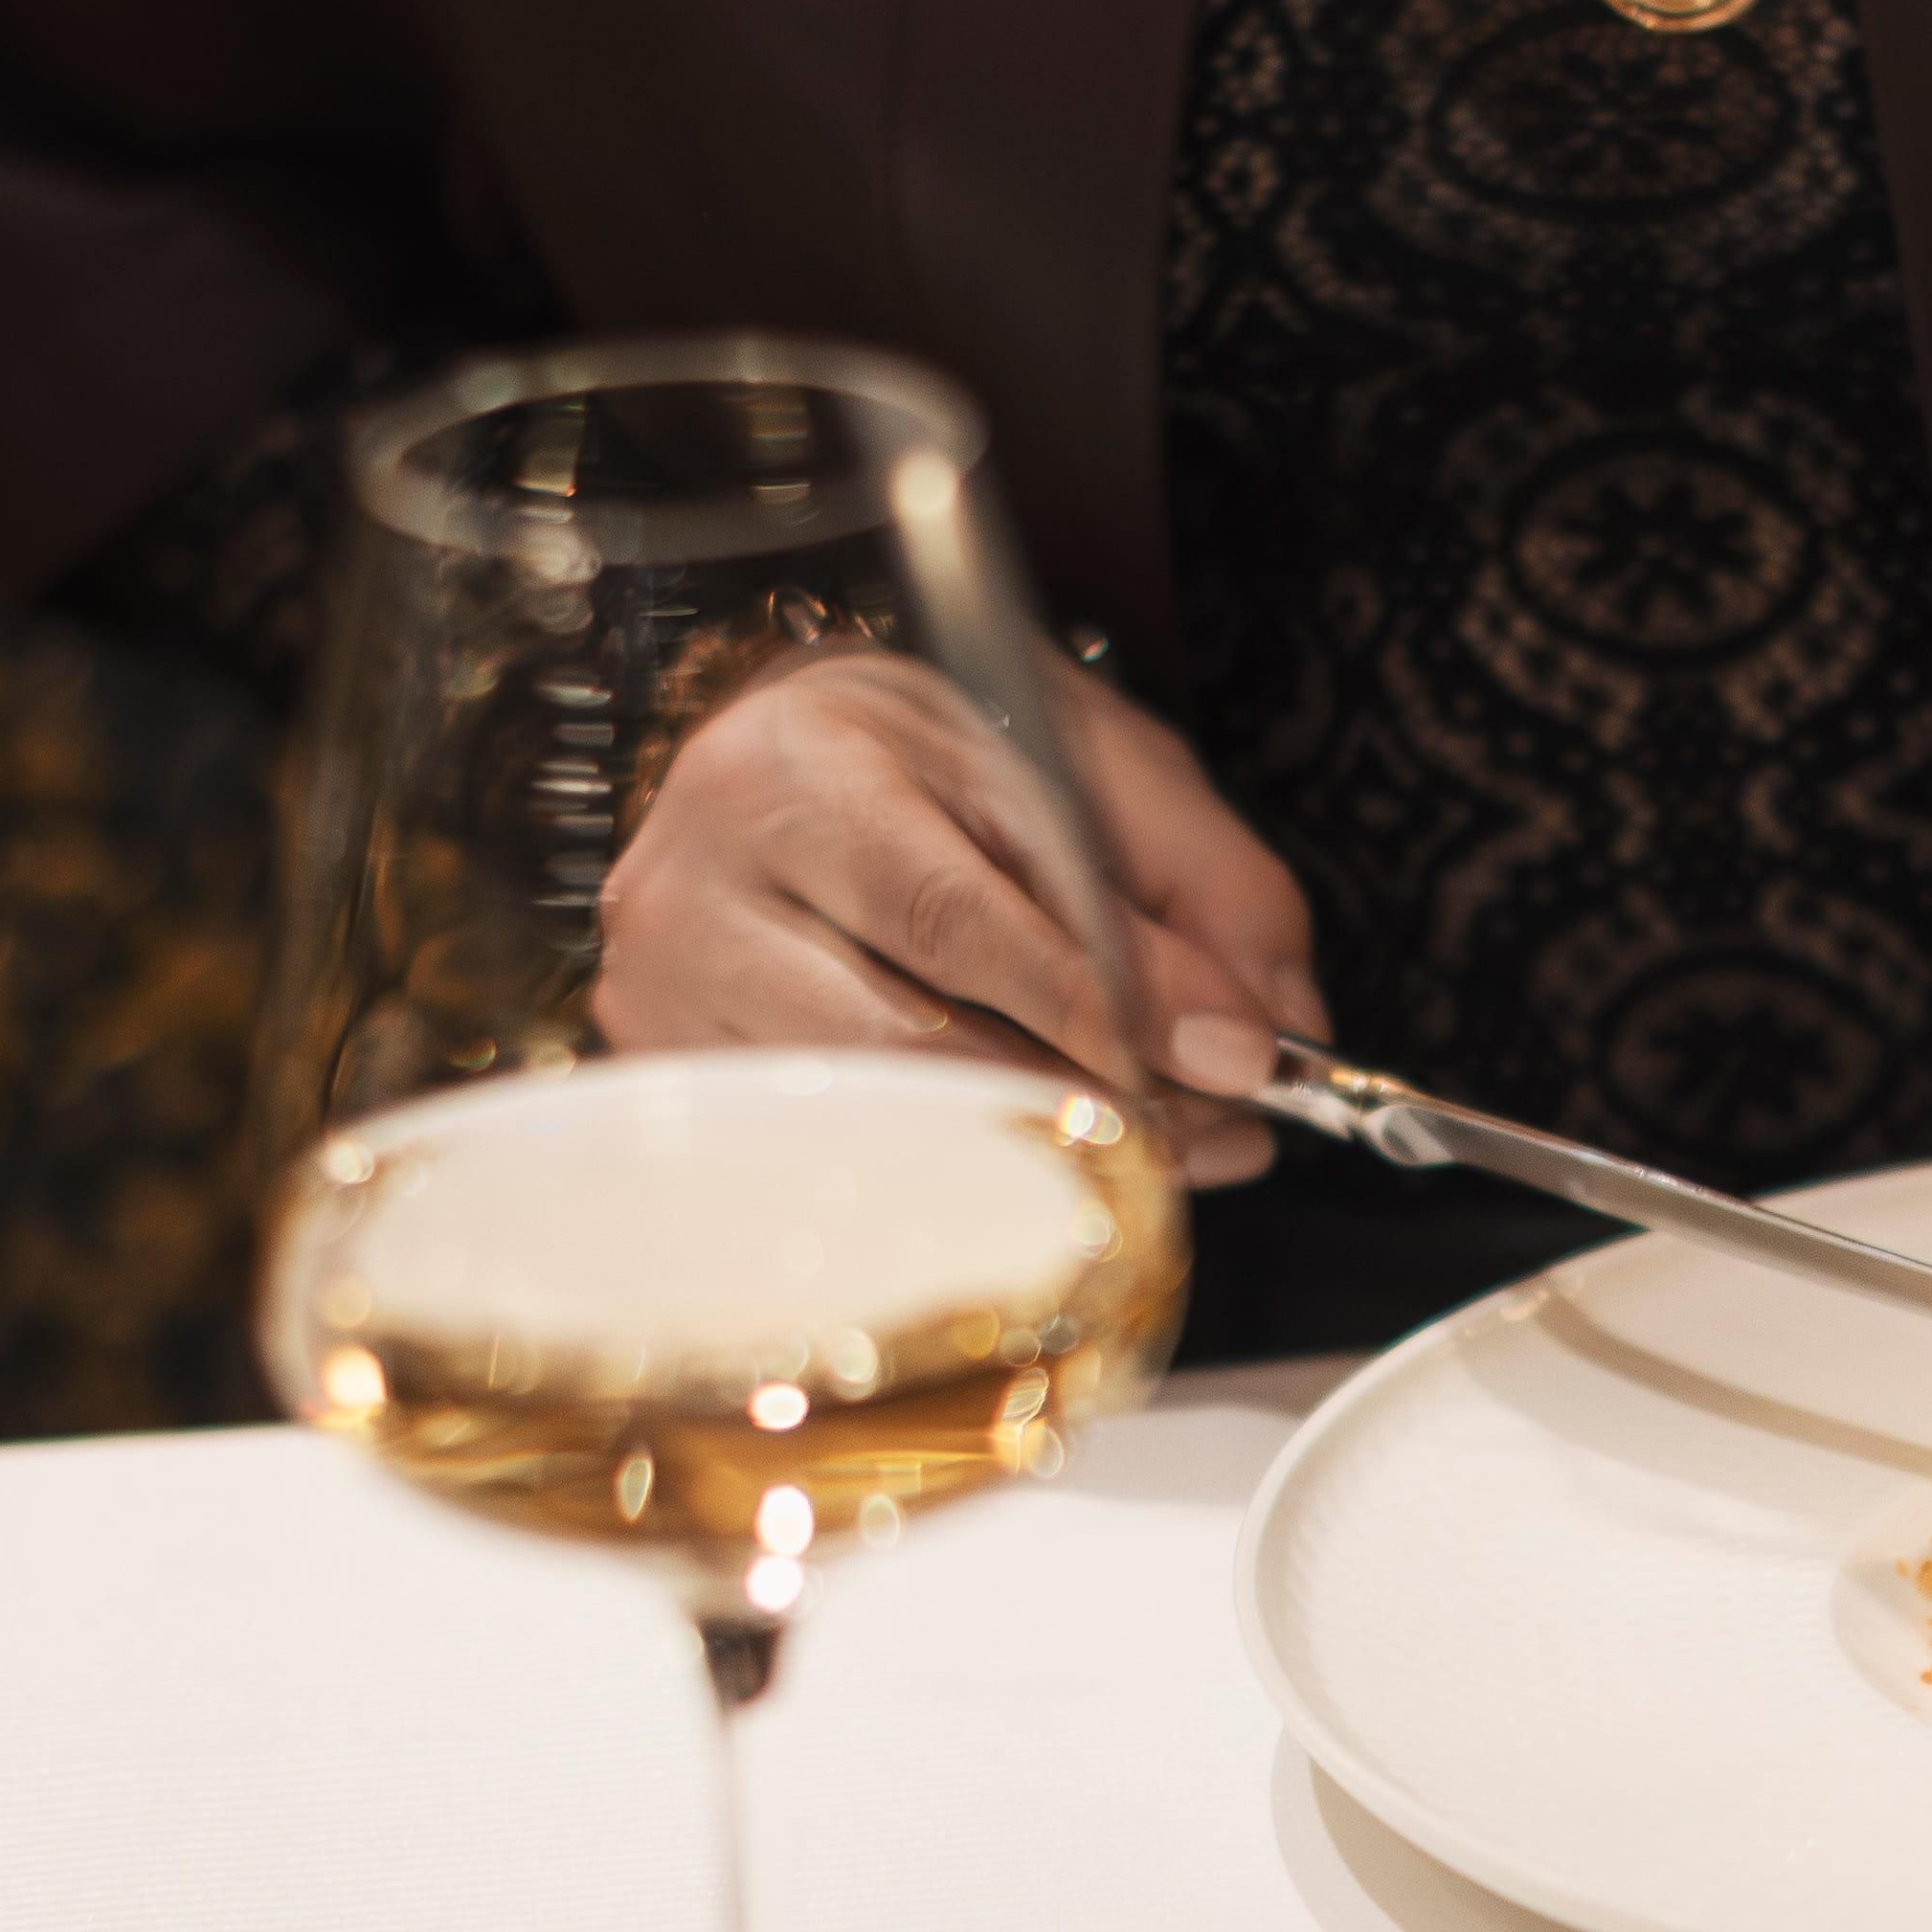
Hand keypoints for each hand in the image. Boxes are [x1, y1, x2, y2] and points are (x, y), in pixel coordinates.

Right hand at [592, 650, 1331, 1185]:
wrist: (786, 752)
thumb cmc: (944, 757)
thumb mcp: (1094, 767)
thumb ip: (1201, 882)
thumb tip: (1265, 1031)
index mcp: (806, 763)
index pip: (949, 914)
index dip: (1092, 1005)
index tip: (1217, 1062)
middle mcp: (704, 873)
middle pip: (908, 1043)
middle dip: (1084, 1100)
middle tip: (1211, 1133)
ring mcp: (666, 985)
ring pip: (871, 1122)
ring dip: (1027, 1155)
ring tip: (1151, 1150)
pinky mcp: (665, 1070)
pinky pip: (823, 1163)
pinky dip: (946, 1178)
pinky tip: (1033, 1160)